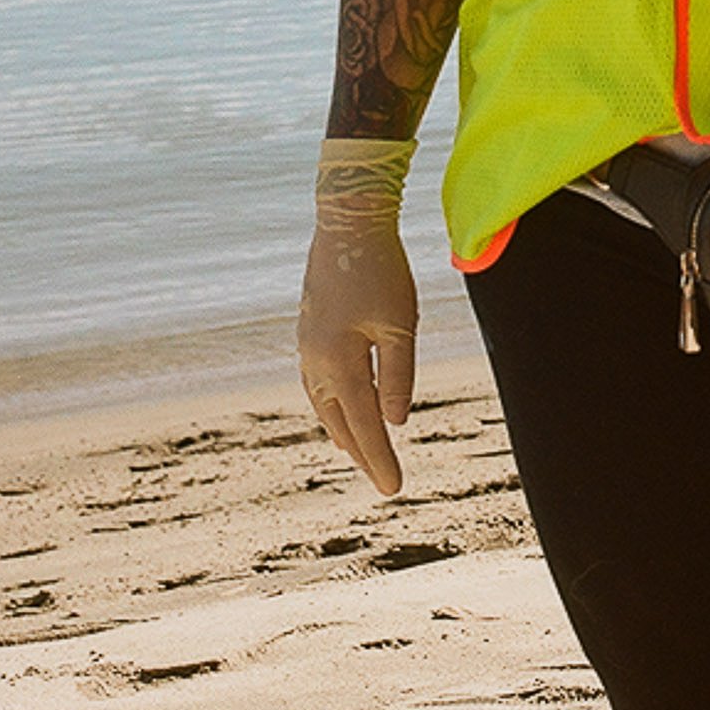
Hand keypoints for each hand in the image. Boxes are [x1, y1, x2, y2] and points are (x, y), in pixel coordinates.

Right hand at [297, 138, 418, 495]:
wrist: (347, 220)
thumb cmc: (381, 269)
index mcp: (338, 363)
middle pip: (340, 421)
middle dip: (363, 451)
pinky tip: (342, 403)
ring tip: (361, 451)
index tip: (394, 490)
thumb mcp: (400, 324)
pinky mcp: (310, 329)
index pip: (364, 425)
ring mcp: (308, 345)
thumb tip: (396, 422)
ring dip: (344, 428)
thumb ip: (398, 375)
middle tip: (384, 480)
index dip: (380, 459)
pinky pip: (317, 381)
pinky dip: (331, 402)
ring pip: (324, 403)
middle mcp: (315, 361)